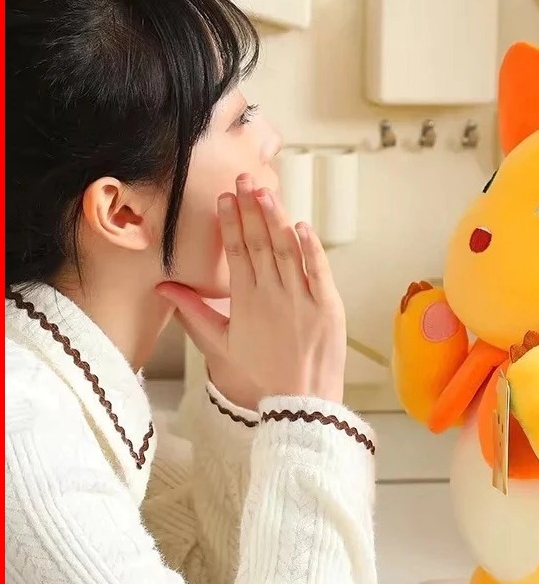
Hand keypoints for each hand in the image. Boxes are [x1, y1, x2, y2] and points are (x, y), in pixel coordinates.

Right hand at [158, 174, 346, 405]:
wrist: (299, 403)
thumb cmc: (260, 377)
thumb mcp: (220, 346)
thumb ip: (194, 313)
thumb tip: (164, 289)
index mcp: (245, 302)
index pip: (236, 252)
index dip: (230, 223)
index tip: (225, 198)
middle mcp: (272, 295)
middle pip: (260, 243)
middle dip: (251, 209)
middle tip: (244, 180)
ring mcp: (302, 299)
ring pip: (287, 250)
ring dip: (277, 218)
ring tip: (266, 192)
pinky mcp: (328, 307)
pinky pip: (318, 270)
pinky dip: (311, 247)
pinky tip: (302, 225)